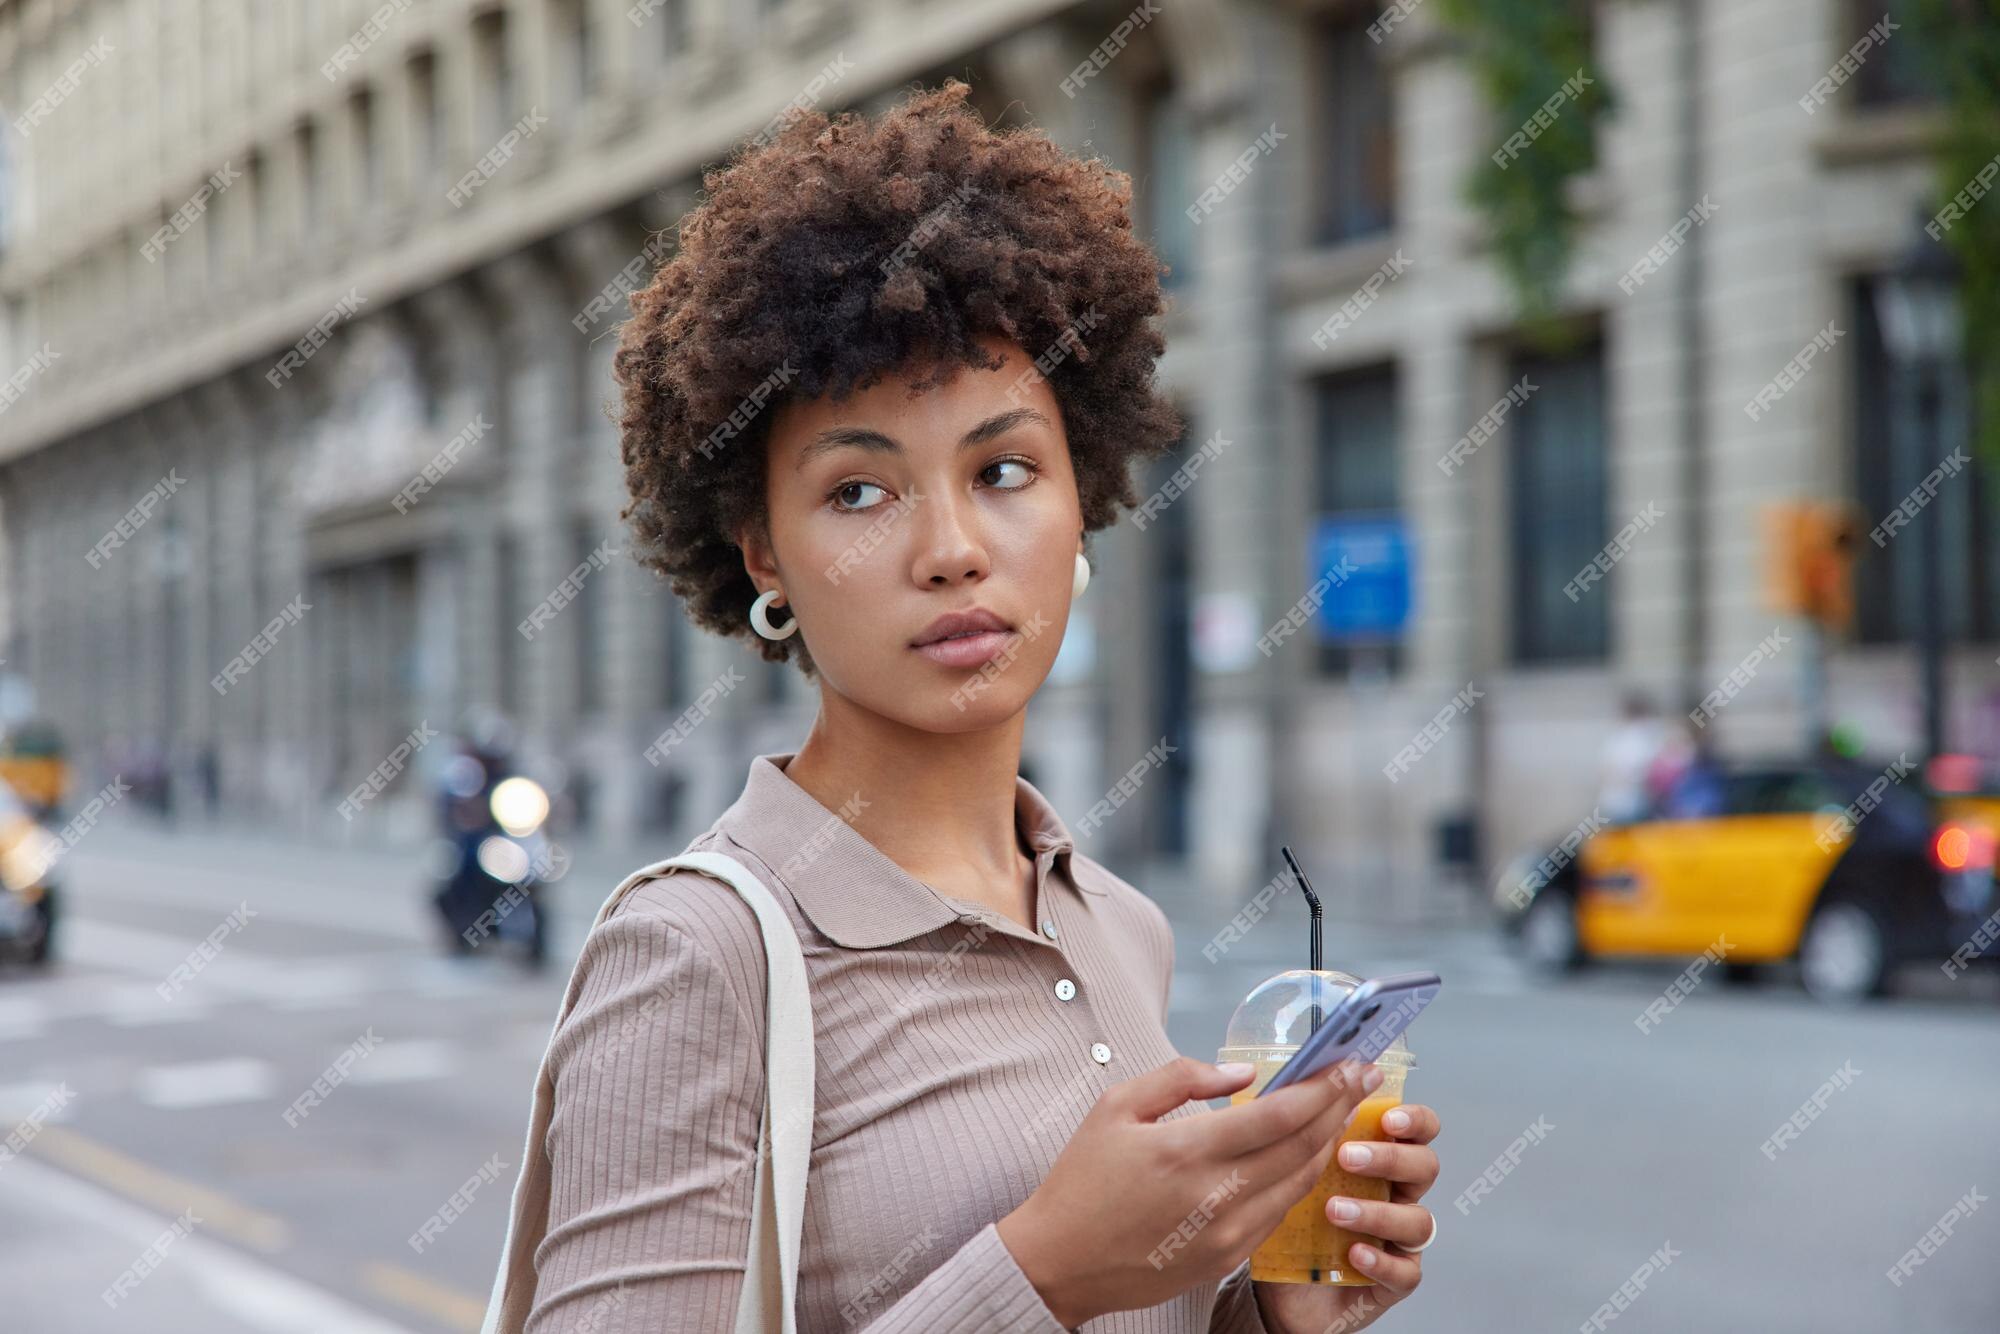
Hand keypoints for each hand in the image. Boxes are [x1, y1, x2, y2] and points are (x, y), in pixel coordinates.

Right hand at [997, 1055, 1381, 1328]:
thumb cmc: (1082, 1182)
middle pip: (1304, 1147)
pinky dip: (1300, 1179)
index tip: (1349, 1063)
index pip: (1281, 1114)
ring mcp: (1227, 1234)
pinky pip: (1279, 1212)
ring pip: (1300, 1182)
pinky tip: (1307, 1155)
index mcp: (1187, 1151)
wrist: (1060, 1262)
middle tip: (1363, 1078)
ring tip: (1342, 1110)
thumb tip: (1241, 1073)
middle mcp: (1216, 1196)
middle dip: (1340, 1107)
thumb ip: (1181, 1078)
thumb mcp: (1115, 1107)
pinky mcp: (1227, 1258)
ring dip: (1327, 1143)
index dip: (1324, 1086)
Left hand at [1251, 1101, 1440, 1333]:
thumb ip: (1299, 1137)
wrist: (1275, 1290)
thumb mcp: (1288, 1173)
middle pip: (1426, 1167)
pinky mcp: (1393, 1282)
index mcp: (1380, 1161)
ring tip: (1333, 1211)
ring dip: (1377, 1212)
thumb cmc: (1285, 1220)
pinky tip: (1354, 1253)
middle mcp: (1398, 1197)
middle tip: (1347, 1157)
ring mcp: (1399, 1241)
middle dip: (1391, 1158)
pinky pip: (1405, 1272)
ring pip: (1419, 1221)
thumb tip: (1286, 1090)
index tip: (1387, 1118)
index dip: (1414, 1120)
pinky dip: (1381, 1261)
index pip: (1419, 1130)